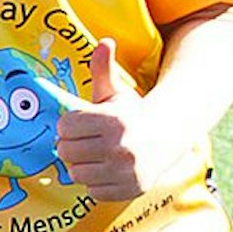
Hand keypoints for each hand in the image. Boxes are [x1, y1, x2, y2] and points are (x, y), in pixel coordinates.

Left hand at [57, 39, 185, 200]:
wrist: (167, 136)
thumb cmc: (132, 114)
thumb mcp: (116, 92)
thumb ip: (103, 68)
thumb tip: (105, 41)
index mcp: (113, 120)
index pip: (65, 126)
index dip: (68, 125)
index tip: (79, 124)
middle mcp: (120, 146)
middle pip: (66, 151)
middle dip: (71, 145)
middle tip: (84, 140)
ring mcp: (126, 171)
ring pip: (76, 173)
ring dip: (81, 165)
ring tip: (94, 155)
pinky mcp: (131, 189)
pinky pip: (93, 191)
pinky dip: (96, 182)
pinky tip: (107, 169)